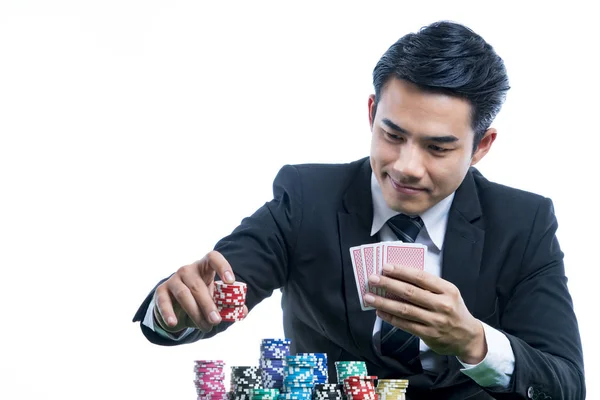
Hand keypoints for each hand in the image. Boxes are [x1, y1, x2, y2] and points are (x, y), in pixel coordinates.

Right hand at [153, 251, 247, 333]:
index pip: (213, 258)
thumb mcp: (216, 300)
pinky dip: (168, 313)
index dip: (222, 266)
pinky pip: (164, 302)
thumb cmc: (202, 299)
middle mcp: (188, 270)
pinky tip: (174, 323)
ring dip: (195, 312)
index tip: (231, 281)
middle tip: (216, 320)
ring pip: (183, 294)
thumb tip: (242, 311)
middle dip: (208, 305)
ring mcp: (173, 280)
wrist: (177, 306)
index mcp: (205, 267)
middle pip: (198, 285)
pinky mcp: (161, 292)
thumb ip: (229, 305)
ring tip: (205, 327)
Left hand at [365, 264, 486, 363]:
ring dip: (384, 302)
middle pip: (410, 292)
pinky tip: (379, 311)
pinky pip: (405, 324)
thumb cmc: (453, 309)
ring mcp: (435, 321)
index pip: (421, 277)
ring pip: (405, 309)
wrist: (468, 337)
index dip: (402, 271)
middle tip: (373, 279)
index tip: (385, 267)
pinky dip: (390, 317)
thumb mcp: (448, 293)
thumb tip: (400, 275)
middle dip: (388, 284)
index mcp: (447, 290)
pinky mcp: (428, 335)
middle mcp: (442, 304)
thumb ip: (429, 285)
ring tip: (369, 296)